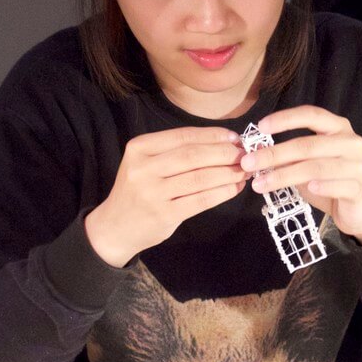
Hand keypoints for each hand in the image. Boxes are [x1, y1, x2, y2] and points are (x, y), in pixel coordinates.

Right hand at [85, 127, 247, 266]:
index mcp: (139, 148)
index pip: (183, 136)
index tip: (235, 138)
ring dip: (227, 173)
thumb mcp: (146, 163)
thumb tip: (224, 142)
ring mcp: (153, 193)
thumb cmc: (138, 190)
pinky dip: (222, 192)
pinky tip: (234, 188)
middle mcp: (144, 168)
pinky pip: (201, 200)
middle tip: (246, 155)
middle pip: (193, 156)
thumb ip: (176, 151)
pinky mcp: (165, 214)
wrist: (115, 226)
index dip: (213, 135)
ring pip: (200, 177)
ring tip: (244, 171)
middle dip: (224, 153)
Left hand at [240, 106, 361, 243]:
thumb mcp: (307, 165)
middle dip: (274, 154)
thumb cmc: (330, 181)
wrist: (361, 209)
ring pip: (317, 167)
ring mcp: (357, 165)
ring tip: (260, 184)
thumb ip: (288, 157)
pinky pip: (337, 185)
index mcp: (338, 127)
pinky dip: (321, 187)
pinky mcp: (359, 188)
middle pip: (307, 145)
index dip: (285, 119)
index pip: (311, 115)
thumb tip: (255, 153)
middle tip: (248, 163)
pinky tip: (307, 188)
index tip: (260, 127)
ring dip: (285, 175)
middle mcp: (350, 141)